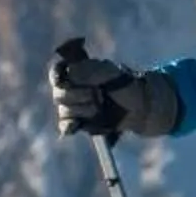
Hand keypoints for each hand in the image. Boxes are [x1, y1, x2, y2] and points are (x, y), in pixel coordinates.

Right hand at [49, 36, 181, 138]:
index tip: (61, 80)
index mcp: (77, 72)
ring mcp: (74, 107)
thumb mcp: (110, 72)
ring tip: (100, 107)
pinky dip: (69, 126)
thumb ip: (89, 70)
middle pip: (59, 94)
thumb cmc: (125, 84)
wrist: (139, 106)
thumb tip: (69, 71)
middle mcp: (71, 89)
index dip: (56, 75)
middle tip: (99, 94)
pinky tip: (75, 125)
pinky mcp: (78, 123)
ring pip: (64, 111)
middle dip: (77, 95)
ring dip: (82, 110)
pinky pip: (66, 126)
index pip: (57, 72)